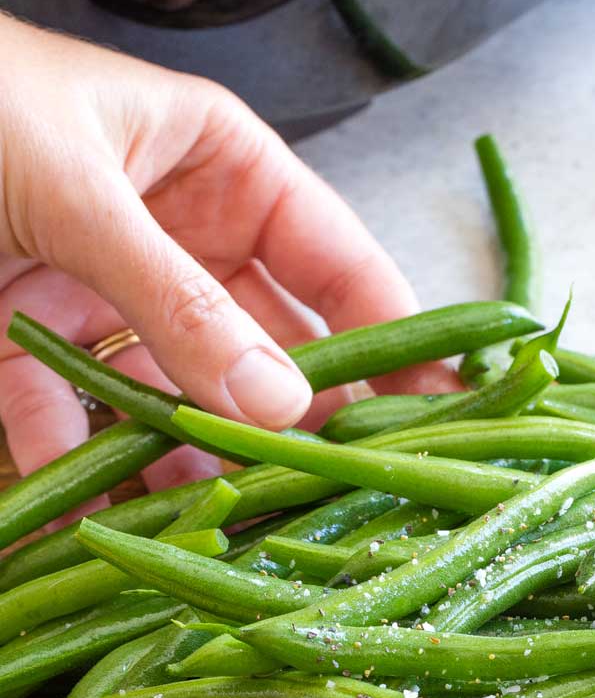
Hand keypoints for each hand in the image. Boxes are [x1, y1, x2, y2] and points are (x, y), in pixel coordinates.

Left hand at [0, 15, 451, 487]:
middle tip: (348, 498)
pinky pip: (71, 425)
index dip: (397, 334)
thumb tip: (281, 406)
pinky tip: (111, 533)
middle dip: (296, 421)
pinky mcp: (22, 348)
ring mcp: (100, 298)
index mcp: (213, 164)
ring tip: (232, 531)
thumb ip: (178, 303)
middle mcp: (171, 237)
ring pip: (174, 400)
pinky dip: (83, 477)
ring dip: (194, 464)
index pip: (336, 259)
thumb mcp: (78, 192)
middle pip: (262, 346)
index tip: (449, 410)